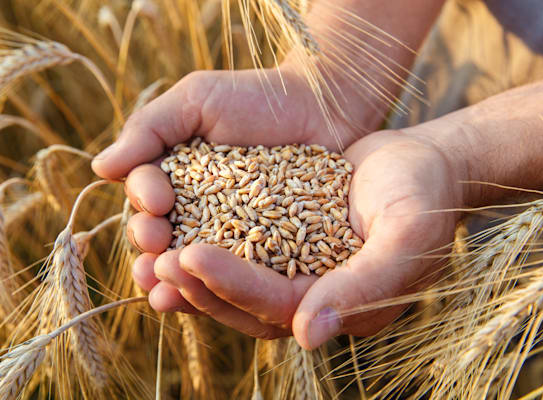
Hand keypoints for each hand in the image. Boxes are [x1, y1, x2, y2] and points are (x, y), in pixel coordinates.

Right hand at [92, 67, 363, 321]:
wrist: (319, 107)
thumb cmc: (254, 97)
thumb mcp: (195, 100)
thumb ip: (149, 129)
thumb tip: (100, 168)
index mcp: (174, 179)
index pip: (146, 200)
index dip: (144, 204)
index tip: (157, 200)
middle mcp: (196, 211)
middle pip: (165, 238)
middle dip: (154, 246)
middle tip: (156, 246)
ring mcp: (232, 234)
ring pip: (196, 263)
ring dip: (177, 280)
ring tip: (165, 294)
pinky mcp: (267, 250)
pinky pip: (242, 272)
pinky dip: (224, 286)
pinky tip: (210, 299)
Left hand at [134, 129, 465, 347]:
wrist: (423, 164)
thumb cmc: (424, 198)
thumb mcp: (405, 239)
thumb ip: (364, 288)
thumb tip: (309, 336)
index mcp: (338, 305)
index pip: (275, 305)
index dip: (231, 285)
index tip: (189, 257)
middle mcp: (312, 293)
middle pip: (245, 302)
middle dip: (199, 285)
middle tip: (157, 261)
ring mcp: (297, 266)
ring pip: (235, 280)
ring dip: (193, 270)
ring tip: (152, 250)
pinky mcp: (285, 238)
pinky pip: (241, 245)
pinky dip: (210, 238)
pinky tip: (178, 222)